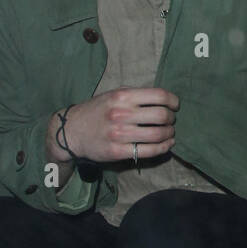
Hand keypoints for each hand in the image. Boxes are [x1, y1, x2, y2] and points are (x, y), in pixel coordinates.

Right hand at [46, 87, 178, 164]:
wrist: (71, 131)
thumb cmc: (96, 111)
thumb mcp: (113, 95)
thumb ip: (135, 96)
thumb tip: (163, 100)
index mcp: (122, 96)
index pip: (159, 96)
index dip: (173, 101)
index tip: (175, 106)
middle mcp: (121, 114)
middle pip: (161, 116)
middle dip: (171, 119)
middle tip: (170, 121)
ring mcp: (119, 134)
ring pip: (158, 135)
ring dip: (170, 134)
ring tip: (169, 133)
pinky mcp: (118, 151)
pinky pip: (149, 151)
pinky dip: (163, 148)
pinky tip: (166, 144)